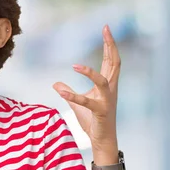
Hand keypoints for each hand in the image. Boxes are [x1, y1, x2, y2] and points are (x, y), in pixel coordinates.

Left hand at [53, 25, 120, 151]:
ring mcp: (107, 100)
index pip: (111, 60)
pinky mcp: (100, 112)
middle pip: (114, 63)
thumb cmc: (93, 122)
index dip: (109, 44)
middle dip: (111, 46)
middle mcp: (110, 89)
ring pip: (103, 81)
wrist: (102, 140)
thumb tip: (55, 83)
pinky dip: (74, 96)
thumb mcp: (77, 103)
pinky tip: (61, 92)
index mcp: (107, 84)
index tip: (106, 28)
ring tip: (75, 66)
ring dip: (89, 72)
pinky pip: (87, 102)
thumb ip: (68, 91)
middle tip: (106, 29)